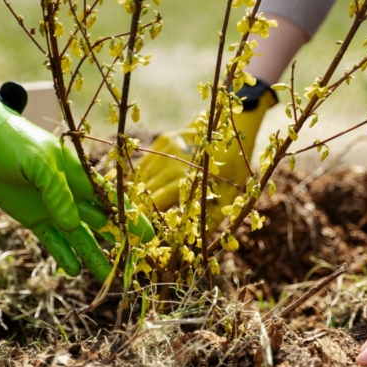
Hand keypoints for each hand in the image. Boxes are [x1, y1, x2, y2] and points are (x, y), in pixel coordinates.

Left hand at [0, 87, 152, 280]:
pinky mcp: (34, 218)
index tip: (146, 235)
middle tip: (134, 262)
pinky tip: (74, 271)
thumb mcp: (35, 161)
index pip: (111, 199)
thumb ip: (55, 191)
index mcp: (79, 175)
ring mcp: (53, 208)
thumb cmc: (13, 142)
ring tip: (106, 279)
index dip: (129, 216)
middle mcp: (71, 194)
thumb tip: (72, 224)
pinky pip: (53, 241)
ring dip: (93, 256)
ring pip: (79, 236)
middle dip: (119, 240)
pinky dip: (64, 255)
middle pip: (101, 221)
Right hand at [138, 80, 275, 223]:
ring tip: (130, 208)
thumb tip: (196, 242)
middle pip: (147, 189)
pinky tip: (135, 188)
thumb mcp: (231, 194)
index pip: (159, 201)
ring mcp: (167, 147)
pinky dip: (139, 175)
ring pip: (142, 175)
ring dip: (136, 191)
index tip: (143, 232)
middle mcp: (174, 161)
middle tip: (133, 225)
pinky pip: (145, 161)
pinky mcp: (164, 138)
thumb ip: (213, 218)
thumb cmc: (236, 164)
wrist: (237, 125)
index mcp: (188, 177)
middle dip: (139, 207)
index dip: (150, 217)